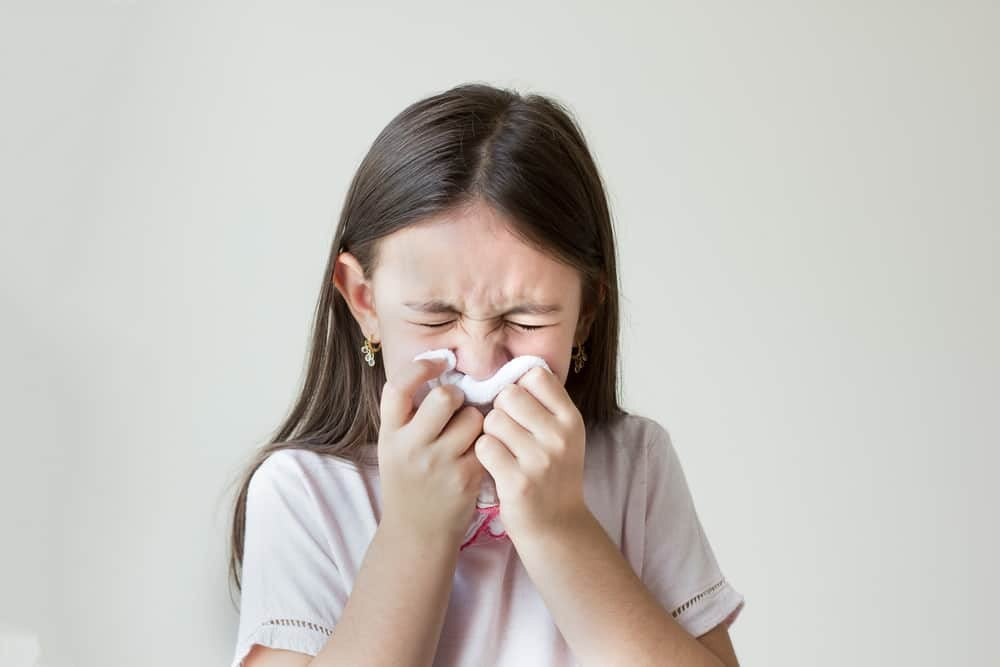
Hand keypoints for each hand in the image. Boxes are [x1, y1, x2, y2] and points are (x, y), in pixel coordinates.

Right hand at [378, 357, 486, 546]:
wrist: (416, 534)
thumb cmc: (409, 482)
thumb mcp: (394, 447)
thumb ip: (409, 414)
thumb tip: (439, 367)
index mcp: (390, 435)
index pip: (398, 386)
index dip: (420, 367)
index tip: (438, 362)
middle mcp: (411, 447)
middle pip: (445, 397)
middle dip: (457, 396)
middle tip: (456, 407)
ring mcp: (439, 464)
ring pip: (474, 417)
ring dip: (476, 420)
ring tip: (467, 435)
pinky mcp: (466, 478)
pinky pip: (487, 442)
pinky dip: (486, 443)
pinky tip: (478, 454)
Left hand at [473, 365, 588, 541]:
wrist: (557, 528)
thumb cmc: (553, 475)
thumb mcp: (564, 436)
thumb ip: (545, 404)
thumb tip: (515, 368)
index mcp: (571, 419)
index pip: (536, 376)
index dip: (520, 387)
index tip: (520, 407)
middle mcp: (559, 436)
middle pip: (509, 394)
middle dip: (501, 410)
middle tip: (508, 433)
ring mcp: (539, 459)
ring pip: (492, 419)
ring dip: (490, 433)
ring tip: (503, 451)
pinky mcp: (517, 481)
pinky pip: (484, 446)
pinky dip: (483, 454)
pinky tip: (495, 466)